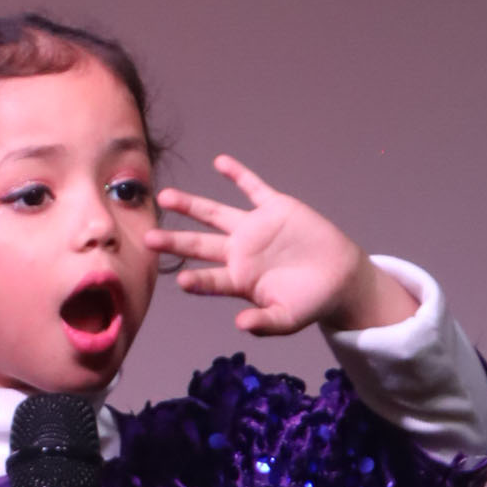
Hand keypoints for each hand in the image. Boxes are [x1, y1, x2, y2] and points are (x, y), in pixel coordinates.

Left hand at [145, 156, 415, 336]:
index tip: (181, 280)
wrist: (338, 277)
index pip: (212, 280)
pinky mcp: (274, 208)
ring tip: (165, 196)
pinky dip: (238, 175)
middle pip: (200, 245)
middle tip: (148, 238)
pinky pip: (253, 188)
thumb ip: (265, 323)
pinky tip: (219, 162)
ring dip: (191, 205)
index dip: (198, 280)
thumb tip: (241, 325)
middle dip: (175, 241)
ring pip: (215, 214)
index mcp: (240, 280)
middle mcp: (240, 253)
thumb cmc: (310, 302)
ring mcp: (254, 229)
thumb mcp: (288, 319)